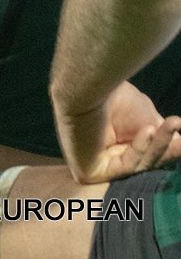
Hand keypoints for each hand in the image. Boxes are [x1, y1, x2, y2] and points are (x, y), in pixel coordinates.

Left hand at [55, 80, 180, 182]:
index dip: (166, 148)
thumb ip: (159, 136)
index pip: (145, 154)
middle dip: (166, 150)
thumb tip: (178, 144)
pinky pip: (124, 166)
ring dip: (159, 146)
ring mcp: (95, 165)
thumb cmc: (113, 97)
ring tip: (174, 124)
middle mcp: (103, 154)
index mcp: (115, 141)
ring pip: (138, 165)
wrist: (86, 86)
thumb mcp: (146, 118)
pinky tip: (149, 130)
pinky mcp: (89, 173)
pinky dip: (140, 148)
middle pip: (144, 162)